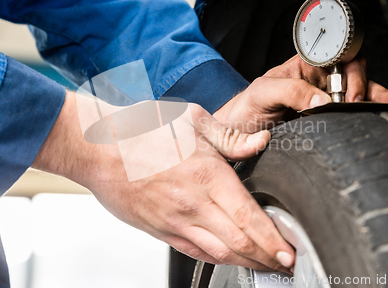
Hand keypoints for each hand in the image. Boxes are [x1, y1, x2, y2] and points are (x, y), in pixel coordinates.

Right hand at [33, 92, 294, 271]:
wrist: (98, 148)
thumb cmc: (140, 131)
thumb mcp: (192, 120)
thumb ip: (231, 137)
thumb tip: (260, 141)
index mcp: (206, 174)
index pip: (249, 216)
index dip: (273, 240)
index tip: (289, 252)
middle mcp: (193, 203)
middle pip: (239, 242)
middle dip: (267, 257)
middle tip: (285, 264)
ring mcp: (175, 221)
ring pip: (219, 252)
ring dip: (246, 262)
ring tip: (265, 266)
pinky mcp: (160, 229)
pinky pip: (194, 252)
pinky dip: (217, 259)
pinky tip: (230, 259)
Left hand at [214, 54, 387, 131]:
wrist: (236, 134)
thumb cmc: (246, 108)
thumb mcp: (263, 92)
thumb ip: (291, 90)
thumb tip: (323, 100)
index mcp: (307, 67)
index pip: (341, 59)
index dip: (352, 74)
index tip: (349, 96)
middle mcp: (320, 82)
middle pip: (357, 77)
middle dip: (368, 90)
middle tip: (361, 109)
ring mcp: (325, 102)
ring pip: (360, 96)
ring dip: (379, 101)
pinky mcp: (327, 121)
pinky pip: (353, 115)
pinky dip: (373, 114)